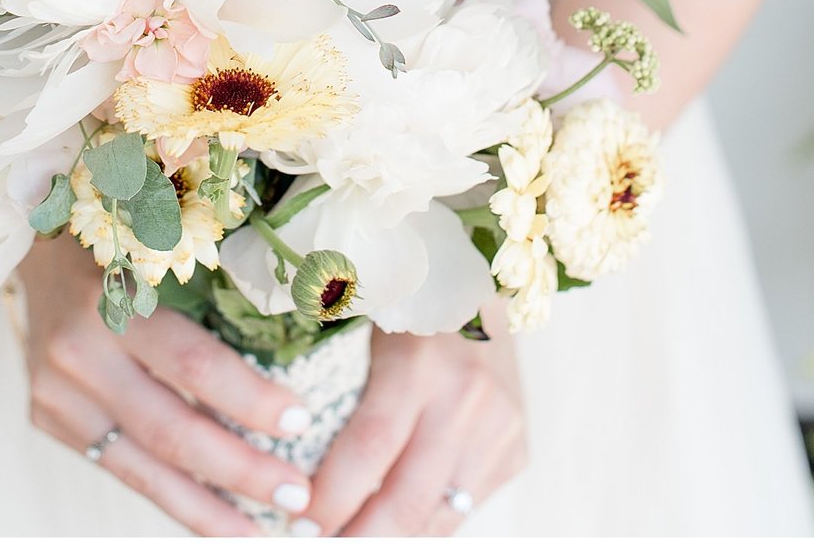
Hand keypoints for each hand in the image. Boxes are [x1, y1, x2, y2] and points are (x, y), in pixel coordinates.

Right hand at [17, 233, 316, 536]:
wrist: (34, 242)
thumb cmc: (123, 234)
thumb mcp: (162, 244)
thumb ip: (210, 289)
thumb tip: (298, 350)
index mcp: (110, 296)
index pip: (191, 363)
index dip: (249, 399)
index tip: (301, 422)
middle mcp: (77, 352)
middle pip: (170, 430)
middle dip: (240, 471)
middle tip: (298, 498)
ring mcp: (55, 393)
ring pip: (142, 469)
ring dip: (207, 510)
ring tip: (259, 536)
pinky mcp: (48, 418)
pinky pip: (120, 467)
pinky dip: (170, 496)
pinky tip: (212, 515)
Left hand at [302, 329, 526, 537]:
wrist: (485, 293)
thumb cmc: (411, 309)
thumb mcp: (371, 332)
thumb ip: (344, 395)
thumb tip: (297, 472)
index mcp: (420, 363)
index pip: (369, 449)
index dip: (331, 498)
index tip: (300, 521)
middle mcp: (466, 401)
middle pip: (406, 500)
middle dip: (357, 538)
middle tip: (317, 542)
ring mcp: (499, 431)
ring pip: (438, 519)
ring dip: (390, 539)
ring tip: (350, 537)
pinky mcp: (516, 452)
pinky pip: (463, 509)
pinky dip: (424, 525)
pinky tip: (392, 524)